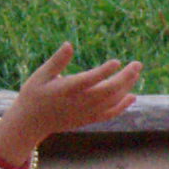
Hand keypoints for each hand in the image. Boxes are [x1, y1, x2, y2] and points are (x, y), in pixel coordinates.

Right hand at [0, 45, 141, 168]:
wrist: (30, 123)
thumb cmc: (34, 95)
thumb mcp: (40, 75)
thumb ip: (56, 61)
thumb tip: (69, 44)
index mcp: (67, 89)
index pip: (90, 80)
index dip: (104, 72)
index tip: (117, 61)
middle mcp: (79, 102)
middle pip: (108, 91)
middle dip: (125, 77)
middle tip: (138, 64)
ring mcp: (86, 113)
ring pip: (112, 101)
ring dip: (127, 87)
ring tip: (136, 72)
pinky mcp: (88, 119)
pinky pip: (109, 114)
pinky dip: (122, 106)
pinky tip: (132, 96)